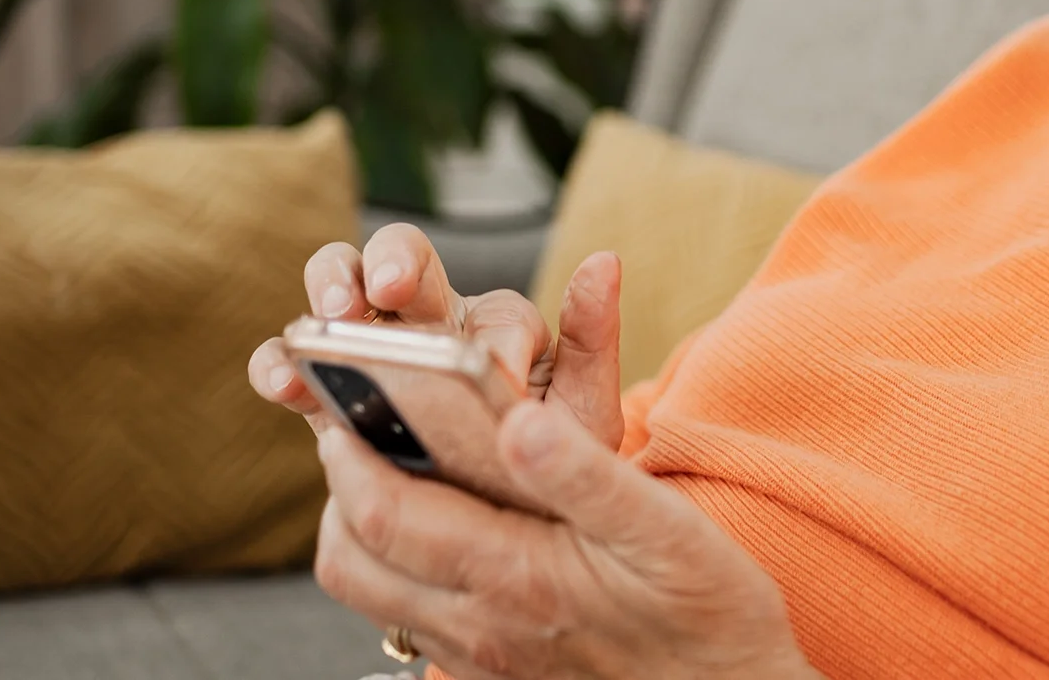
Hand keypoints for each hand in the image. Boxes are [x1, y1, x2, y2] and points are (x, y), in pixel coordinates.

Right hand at [248, 224, 624, 450]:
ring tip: (332, 316)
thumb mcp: (582, 420)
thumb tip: (604, 261)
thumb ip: (592, 346)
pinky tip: (283, 378)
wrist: (488, 538)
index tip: (496, 368)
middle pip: (403, 261)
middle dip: (394, 262)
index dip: (492, 334)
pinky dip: (281, 361)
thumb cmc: (537, 470)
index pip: (494, 311)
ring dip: (332, 288)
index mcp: (495, 328)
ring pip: (341, 289)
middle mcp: (430, 322)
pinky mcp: (322, 394)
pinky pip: (294, 362)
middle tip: (393, 288)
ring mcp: (370, 351)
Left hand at [314, 400, 818, 679]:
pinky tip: (449, 534)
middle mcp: (479, 628)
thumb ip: (586, 473)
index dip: (350, 451)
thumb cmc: (708, 614)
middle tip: (366, 431)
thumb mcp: (665, 532)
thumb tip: (515, 420)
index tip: (352, 397)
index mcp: (514, 577)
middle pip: (350, 562)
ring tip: (401, 474)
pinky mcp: (488, 676)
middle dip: (341, 490)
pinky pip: (411, 623)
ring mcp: (477, 659)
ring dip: (364, 533)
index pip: (381, 514)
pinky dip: (400, 571)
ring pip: (372, 597)